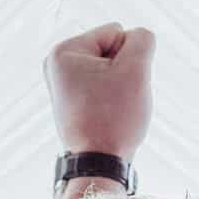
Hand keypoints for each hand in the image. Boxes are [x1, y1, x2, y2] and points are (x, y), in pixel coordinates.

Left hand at [44, 22, 153, 157]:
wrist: (98, 165)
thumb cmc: (114, 119)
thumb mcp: (136, 70)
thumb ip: (142, 41)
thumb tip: (138, 36)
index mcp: (64, 51)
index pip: (116, 32)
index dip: (128, 59)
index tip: (117, 87)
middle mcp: (55, 65)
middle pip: (110, 51)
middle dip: (122, 73)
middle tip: (115, 101)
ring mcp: (62, 85)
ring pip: (109, 70)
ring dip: (119, 87)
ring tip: (110, 110)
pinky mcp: (71, 102)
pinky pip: (102, 88)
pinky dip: (111, 100)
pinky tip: (106, 117)